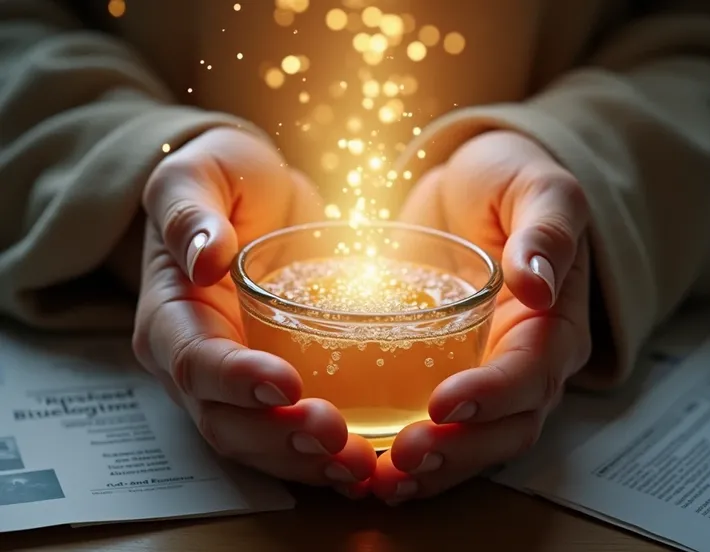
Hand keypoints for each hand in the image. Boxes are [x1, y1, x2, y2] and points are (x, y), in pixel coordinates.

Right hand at [132, 128, 375, 488]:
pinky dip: (324, 457)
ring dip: (306, 462)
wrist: (251, 197)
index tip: (286, 383)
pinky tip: (368, 463)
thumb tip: (204, 258)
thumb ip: (189, 211)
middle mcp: (196, 363)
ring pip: (258, 443)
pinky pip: (290, 433)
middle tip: (335, 438)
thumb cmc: (221, 180)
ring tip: (360, 467)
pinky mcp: (273, 386)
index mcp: (171, 316)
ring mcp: (235, 383)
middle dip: (277, 438)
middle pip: (225, 421)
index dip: (236, 380)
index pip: (194, 361)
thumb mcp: (196, 174)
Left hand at [371, 131, 591, 502]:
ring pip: (476, 442)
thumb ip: (546, 230)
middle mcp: (528, 361)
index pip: (533, 372)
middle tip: (404, 459)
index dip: (494, 394)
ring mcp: (489, 374)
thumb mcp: (538, 187)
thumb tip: (538, 282)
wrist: (471, 183)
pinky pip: (442, 427)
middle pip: (508, 427)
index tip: (443, 403)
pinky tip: (374, 467)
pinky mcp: (450, 374)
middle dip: (459, 450)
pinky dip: (415, 454)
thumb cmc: (509, 181)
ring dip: (435, 468)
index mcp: (555, 322)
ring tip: (384, 482)